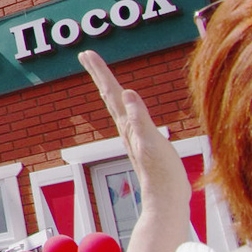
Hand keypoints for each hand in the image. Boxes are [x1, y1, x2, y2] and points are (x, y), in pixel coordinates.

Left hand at [79, 51, 192, 219]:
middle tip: (85, 55)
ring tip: (102, 76)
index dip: (100, 71)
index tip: (86, 53)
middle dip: (98, 73)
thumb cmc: (161, 172)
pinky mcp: (142, 142)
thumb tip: (127, 92)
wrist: (166, 198)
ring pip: (117, 105)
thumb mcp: (151, 140)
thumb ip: (139, 117)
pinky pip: (129, 116)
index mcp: (126, 122)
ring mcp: (132, 135)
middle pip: (109, 94)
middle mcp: (125, 126)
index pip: (110, 90)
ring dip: (108, 87)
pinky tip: (128, 107)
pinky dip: (125, 105)